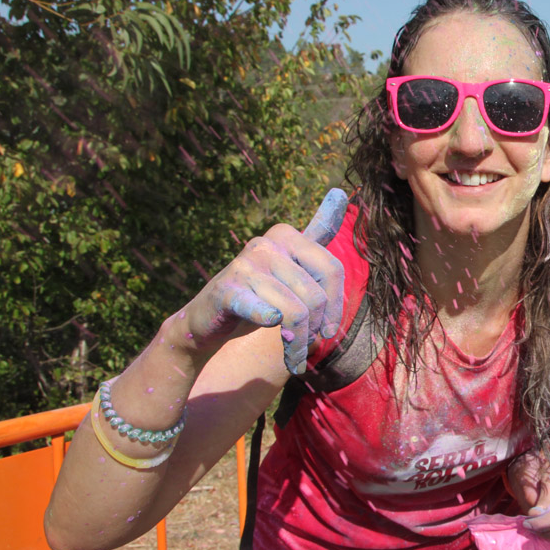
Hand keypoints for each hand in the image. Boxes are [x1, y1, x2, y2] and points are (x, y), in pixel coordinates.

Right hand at [179, 189, 347, 373]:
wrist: (207, 318)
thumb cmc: (259, 292)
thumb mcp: (291, 264)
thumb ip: (316, 232)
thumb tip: (342, 191)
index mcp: (287, 235)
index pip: (331, 270)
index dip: (335, 306)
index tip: (328, 329)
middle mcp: (266, 244)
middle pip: (315, 296)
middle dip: (315, 331)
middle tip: (305, 347)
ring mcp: (245, 265)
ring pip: (295, 312)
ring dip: (296, 344)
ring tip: (292, 359)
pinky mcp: (227, 290)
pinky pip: (264, 311)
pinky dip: (270, 322)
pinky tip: (269, 324)